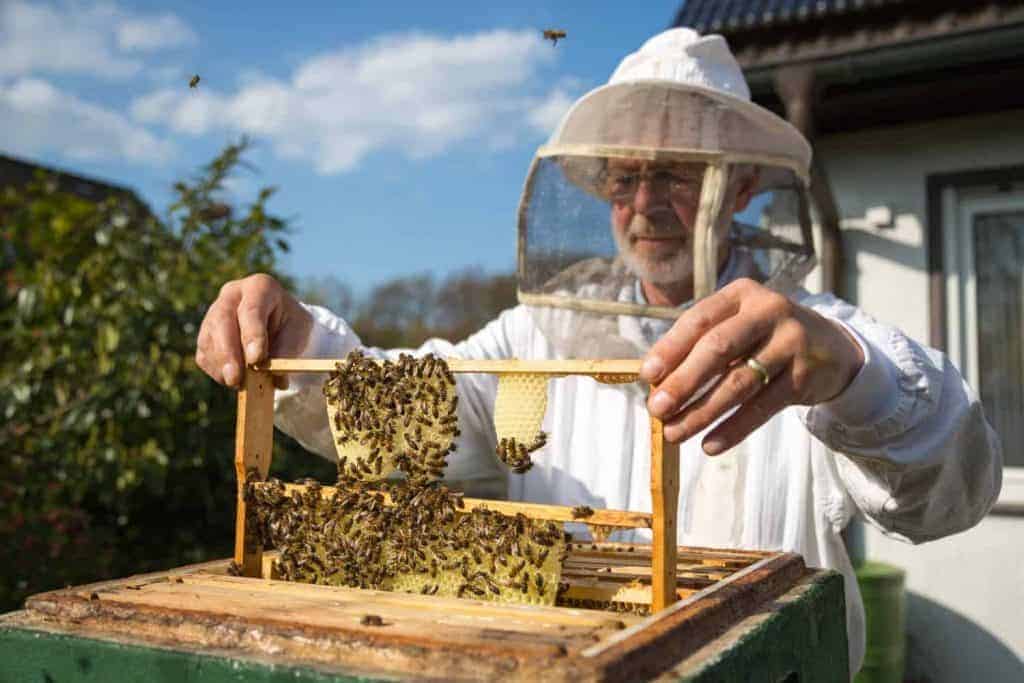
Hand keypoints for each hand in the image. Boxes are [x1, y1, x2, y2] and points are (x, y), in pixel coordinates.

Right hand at [195, 273, 312, 388]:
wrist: (279, 324)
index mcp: (259, 287)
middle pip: (222, 321)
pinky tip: (232, 380)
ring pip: (209, 339)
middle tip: (236, 378)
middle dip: (228, 353)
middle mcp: (232, 295)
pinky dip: (217, 371)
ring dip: (222, 366)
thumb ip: (287, 352)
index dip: (252, 335)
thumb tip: (276, 377)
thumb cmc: (290, 325)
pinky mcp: (206, 334)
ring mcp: (214, 313)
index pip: (252, 309)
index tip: (257, 359)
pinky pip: (204, 355)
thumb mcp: (298, 333)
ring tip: (240, 384)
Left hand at [639, 278, 863, 452]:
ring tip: (675, 432)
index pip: (699, 319)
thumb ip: (700, 346)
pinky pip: (763, 407)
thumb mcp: (737, 327)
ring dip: (702, 411)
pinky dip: (734, 429)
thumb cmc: (763, 338)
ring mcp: (791, 341)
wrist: (831, 348)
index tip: (647, 375)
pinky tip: (710, 445)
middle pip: (718, 348)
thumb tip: (656, 382)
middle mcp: (768, 311)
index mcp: (741, 294)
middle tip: (656, 408)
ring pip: (739, 382)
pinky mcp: (805, 375)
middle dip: (683, 381)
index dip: (670, 348)